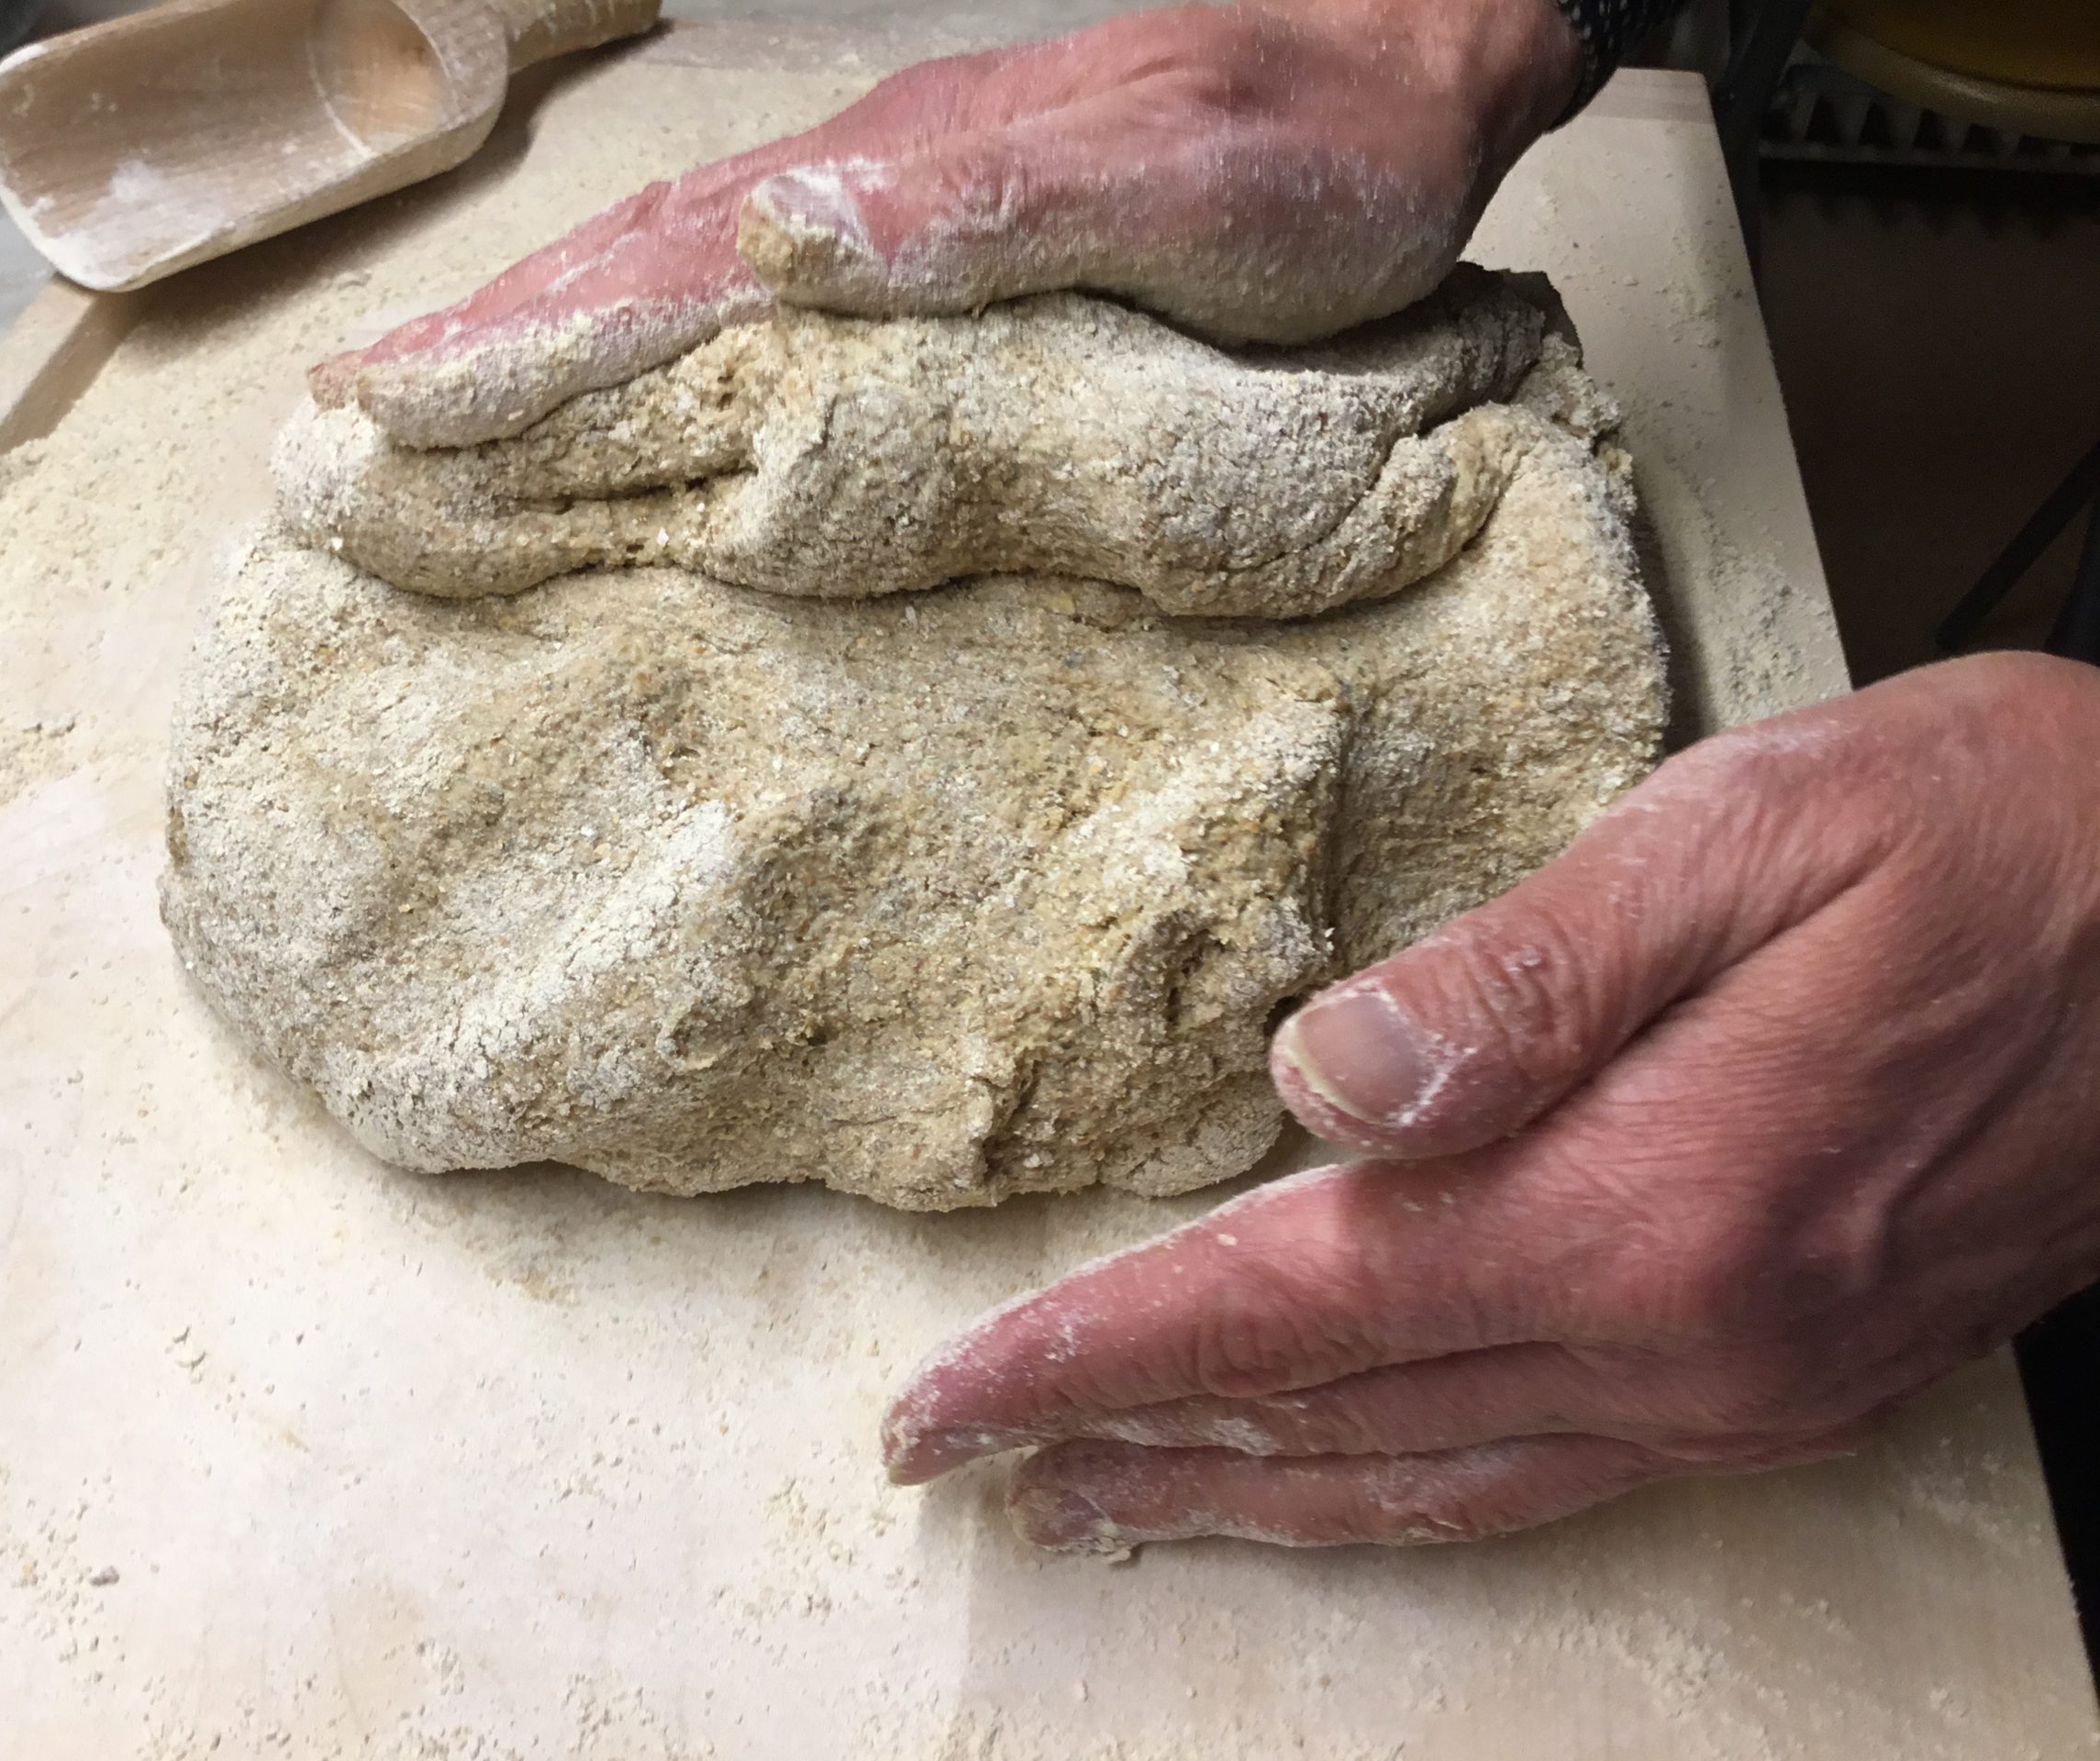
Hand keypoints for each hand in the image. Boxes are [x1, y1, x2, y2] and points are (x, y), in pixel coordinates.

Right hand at [311, 0, 1579, 444]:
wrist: (1406, 51)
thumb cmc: (1315, 147)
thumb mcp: (1172, 186)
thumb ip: (987, 209)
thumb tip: (773, 229)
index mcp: (895, 188)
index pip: (665, 273)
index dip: (525, 347)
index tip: (385, 412)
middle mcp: (869, 187)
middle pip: (636, 261)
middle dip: (490, 344)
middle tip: (352, 423)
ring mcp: (900, 199)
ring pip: (683, 262)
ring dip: (553, 332)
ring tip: (440, 399)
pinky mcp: (944, 223)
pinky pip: (763, 281)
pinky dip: (661, 323)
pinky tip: (636, 367)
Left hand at [885, 654, 2099, 1550]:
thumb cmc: (2002, 836)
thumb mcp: (1746, 835)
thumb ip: (1520, 976)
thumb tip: (1322, 1075)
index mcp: (1642, 1205)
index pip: (1288, 1308)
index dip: (1094, 1357)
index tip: (945, 1403)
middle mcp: (1689, 1339)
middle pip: (1337, 1423)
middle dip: (1132, 1441)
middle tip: (971, 1462)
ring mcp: (1753, 1383)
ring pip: (1436, 1481)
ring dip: (1257, 1496)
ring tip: (1112, 1500)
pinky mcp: (1800, 1377)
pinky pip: (1553, 1470)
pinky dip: (1410, 1490)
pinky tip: (1352, 1482)